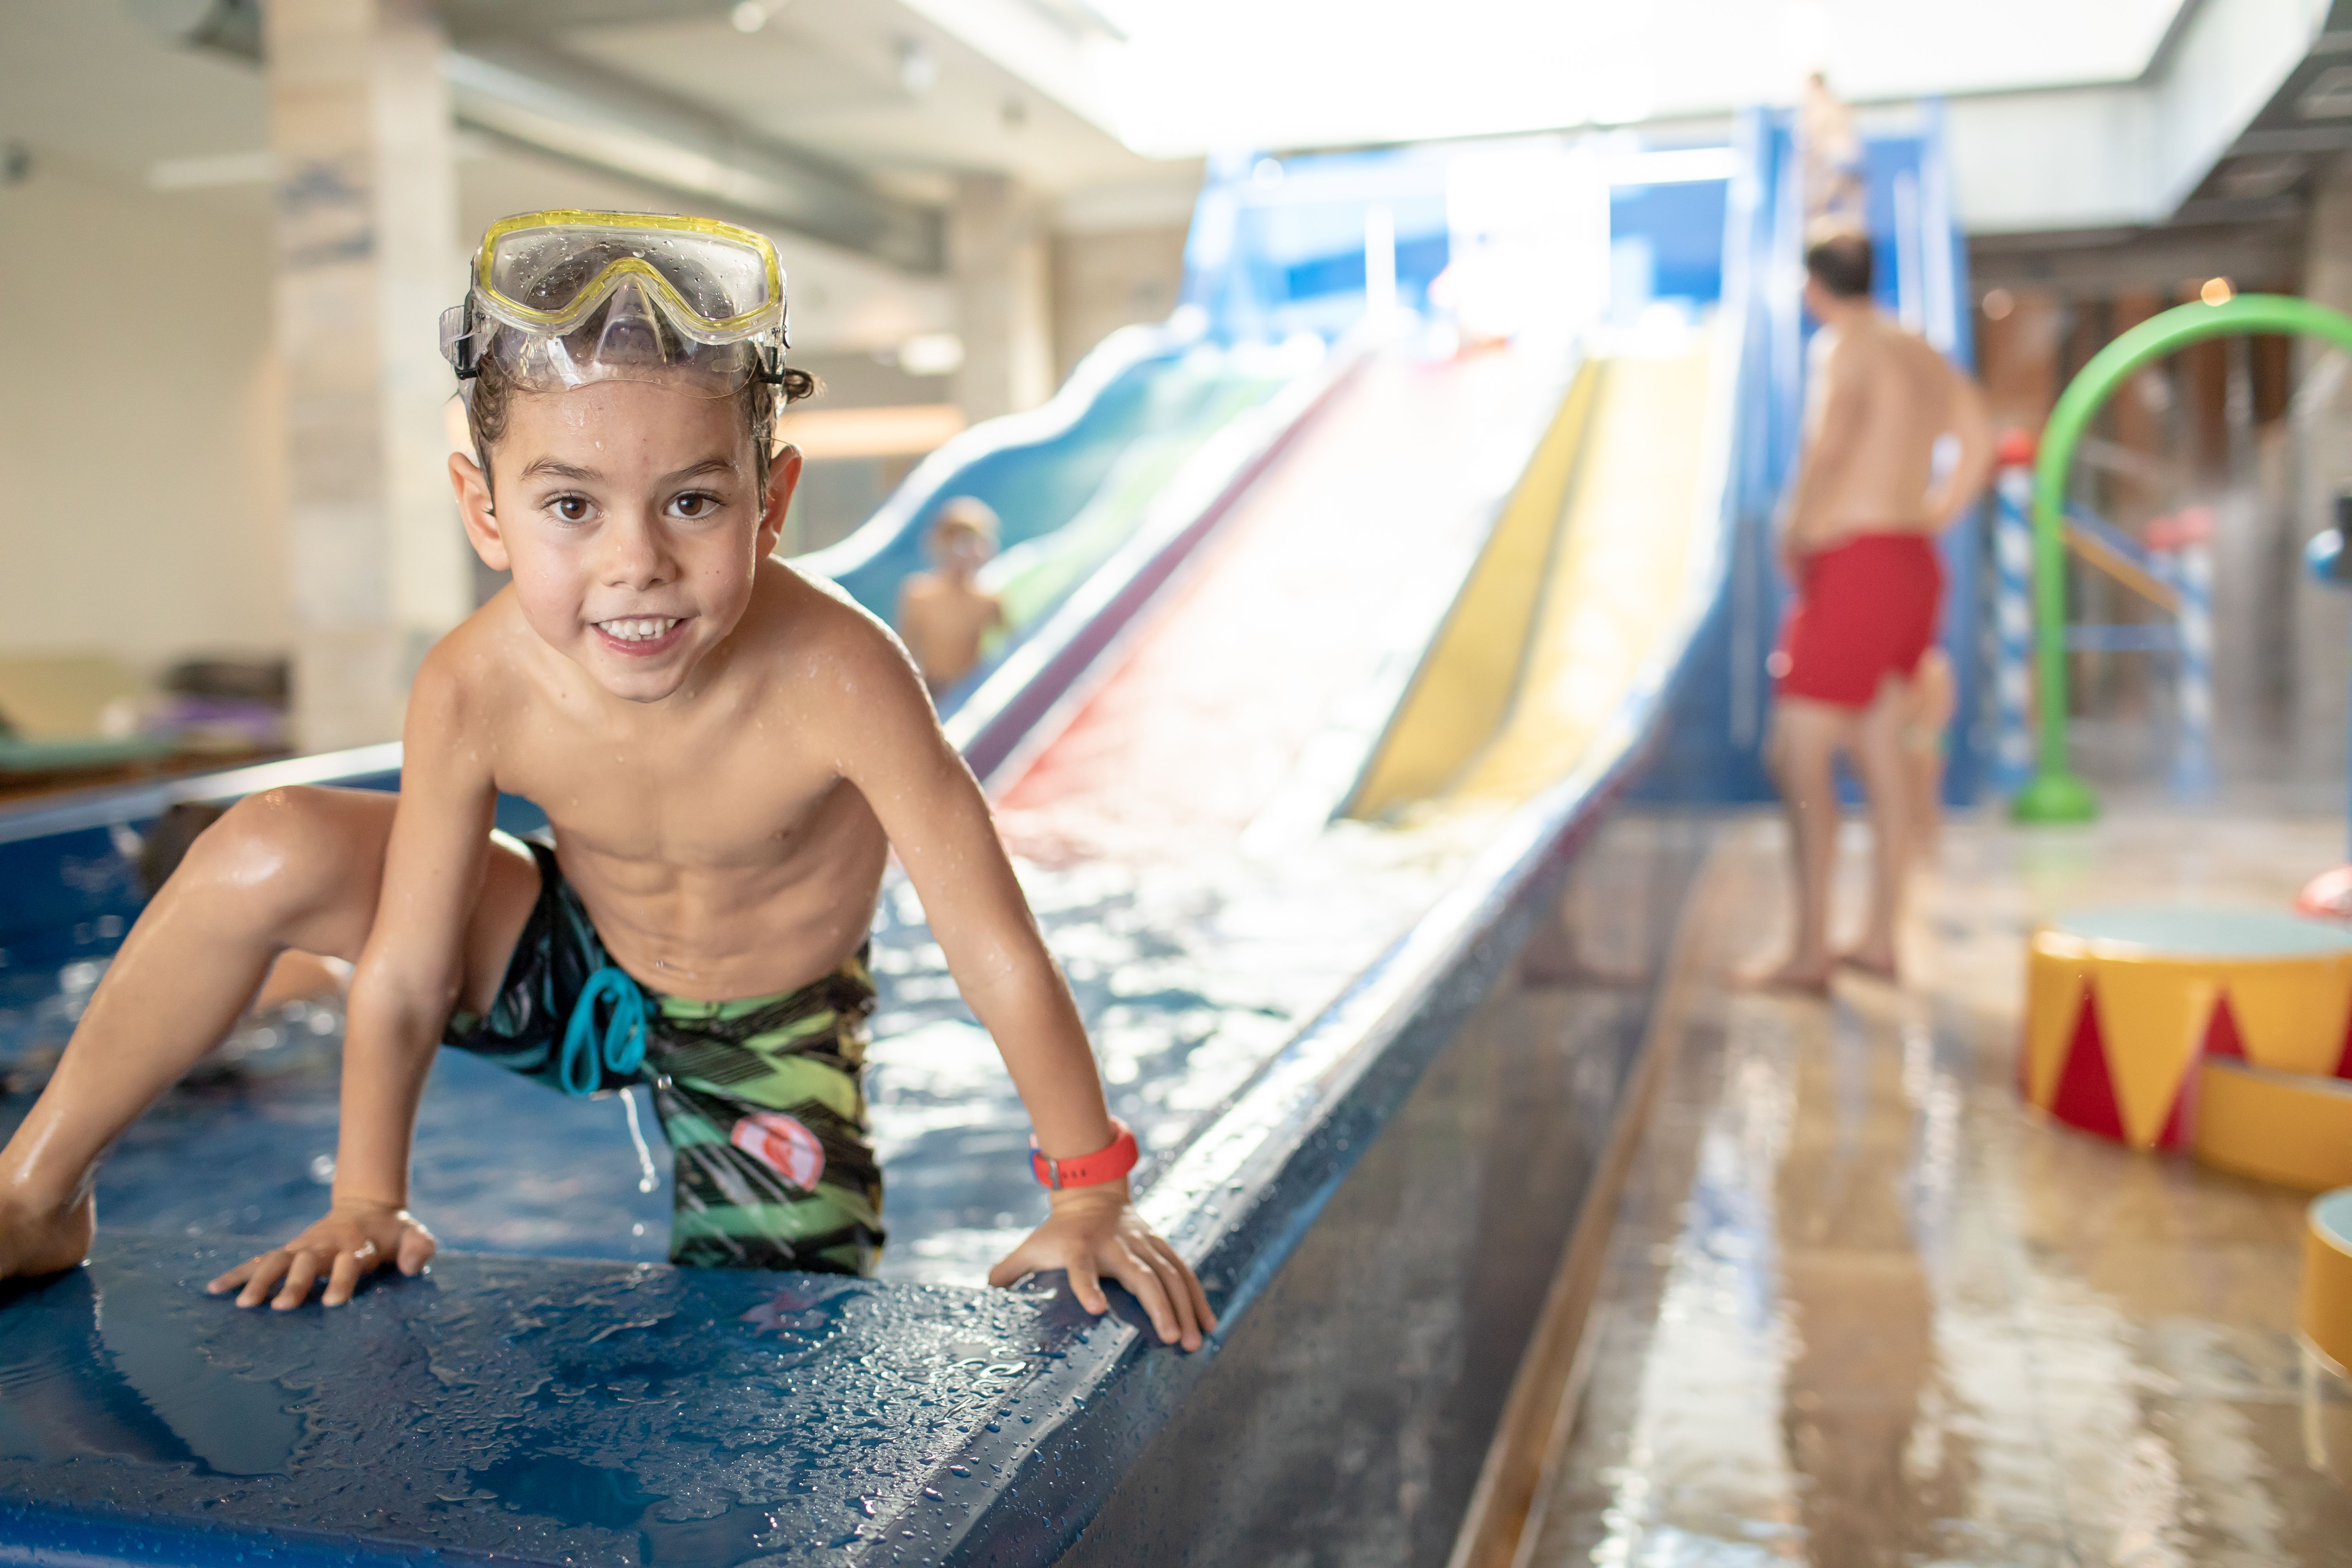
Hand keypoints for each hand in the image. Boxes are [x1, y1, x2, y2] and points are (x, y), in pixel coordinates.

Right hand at [206, 1197, 434, 1309]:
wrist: (367, 1210)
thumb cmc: (392, 1233)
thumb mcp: (413, 1235)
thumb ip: (419, 1247)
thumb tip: (414, 1265)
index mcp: (357, 1245)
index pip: (350, 1262)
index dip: (343, 1279)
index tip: (334, 1303)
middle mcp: (325, 1246)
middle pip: (307, 1263)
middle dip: (295, 1284)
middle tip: (283, 1308)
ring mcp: (302, 1248)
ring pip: (276, 1261)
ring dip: (260, 1281)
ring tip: (244, 1305)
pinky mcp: (287, 1252)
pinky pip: (257, 1262)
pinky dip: (236, 1274)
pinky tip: (212, 1289)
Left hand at [987, 1183, 1214, 1350]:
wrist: (1093, 1192)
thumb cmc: (1059, 1231)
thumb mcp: (1033, 1245)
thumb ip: (1011, 1268)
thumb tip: (987, 1290)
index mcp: (1081, 1246)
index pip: (1081, 1266)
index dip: (1086, 1285)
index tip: (1094, 1309)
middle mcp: (1116, 1244)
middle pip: (1141, 1275)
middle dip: (1158, 1307)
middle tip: (1170, 1340)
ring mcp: (1143, 1243)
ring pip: (1169, 1275)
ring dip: (1184, 1308)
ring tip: (1192, 1342)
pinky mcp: (1160, 1247)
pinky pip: (1183, 1273)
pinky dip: (1197, 1299)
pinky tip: (1208, 1325)